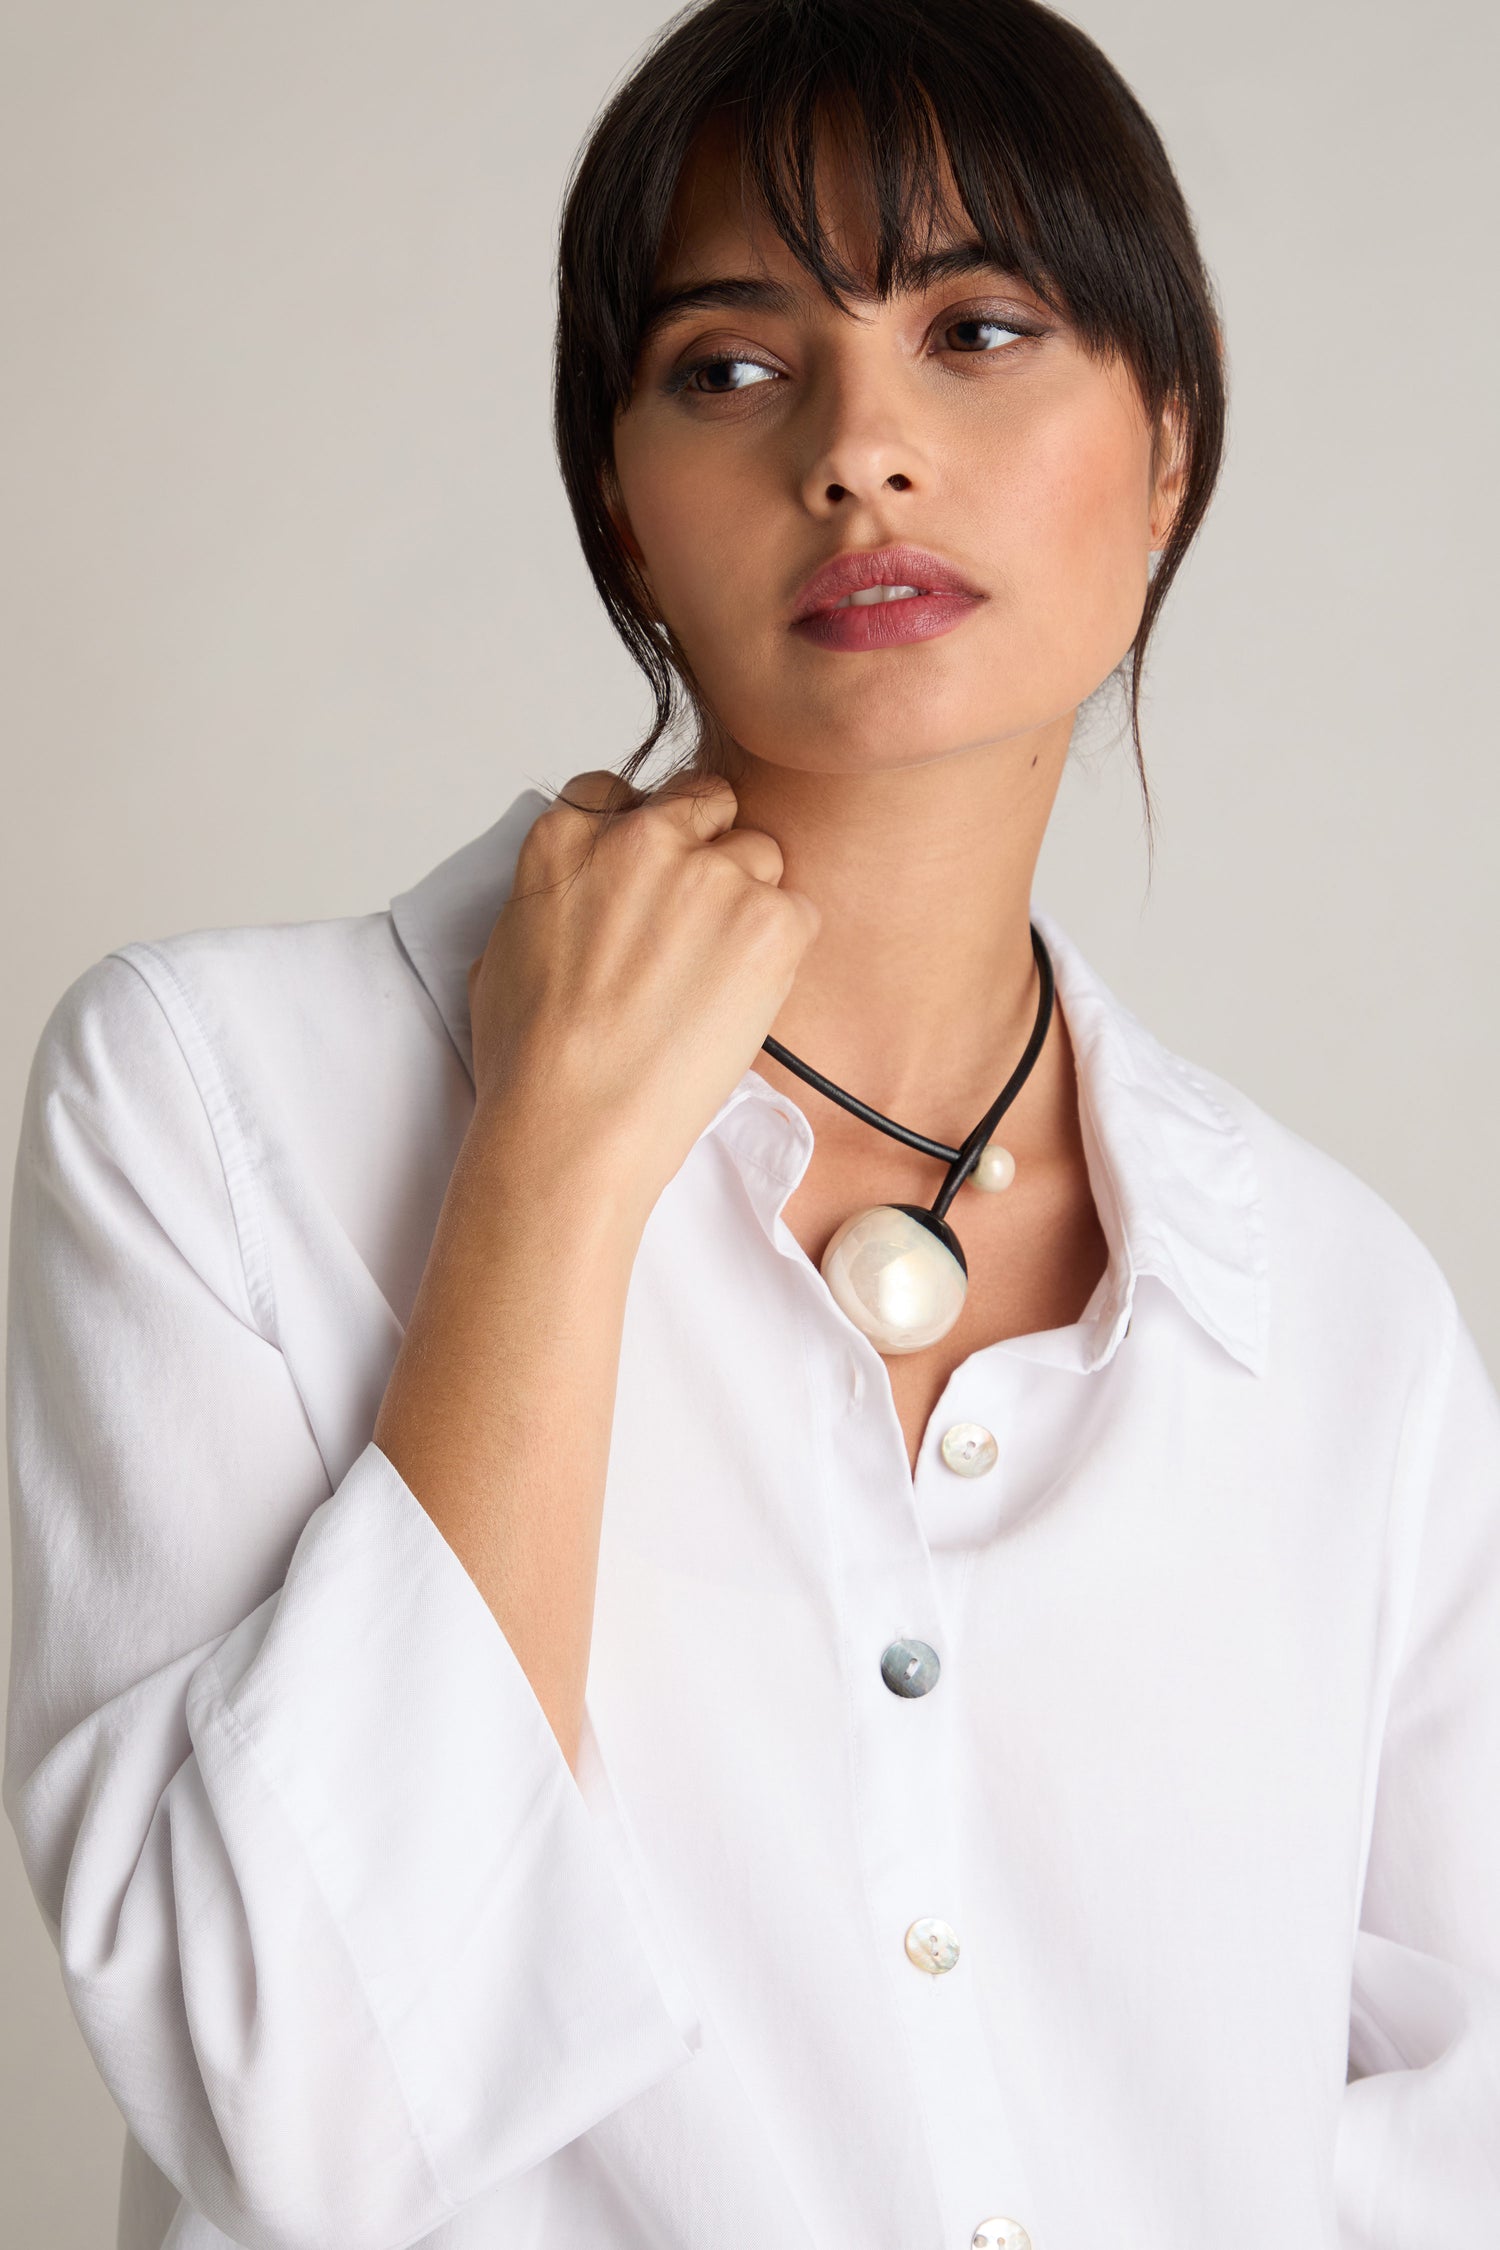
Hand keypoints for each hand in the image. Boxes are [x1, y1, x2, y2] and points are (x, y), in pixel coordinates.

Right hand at [465, 770, 819, 1218]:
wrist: (576, 1123)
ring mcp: (710, 876)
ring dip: (747, 902)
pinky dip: (782, 950)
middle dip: (705, 849)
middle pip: (703, 804)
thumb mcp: (504, 948)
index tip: (650, 876)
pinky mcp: (768, 920)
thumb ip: (554, 895)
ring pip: (757, 853)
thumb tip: (579, 898)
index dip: (646, 834)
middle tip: (698, 922)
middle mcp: (642, 839)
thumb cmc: (533, 1059)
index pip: (624, 793)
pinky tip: (742, 998)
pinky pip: (799, 911)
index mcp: (568, 838)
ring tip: (715, 975)